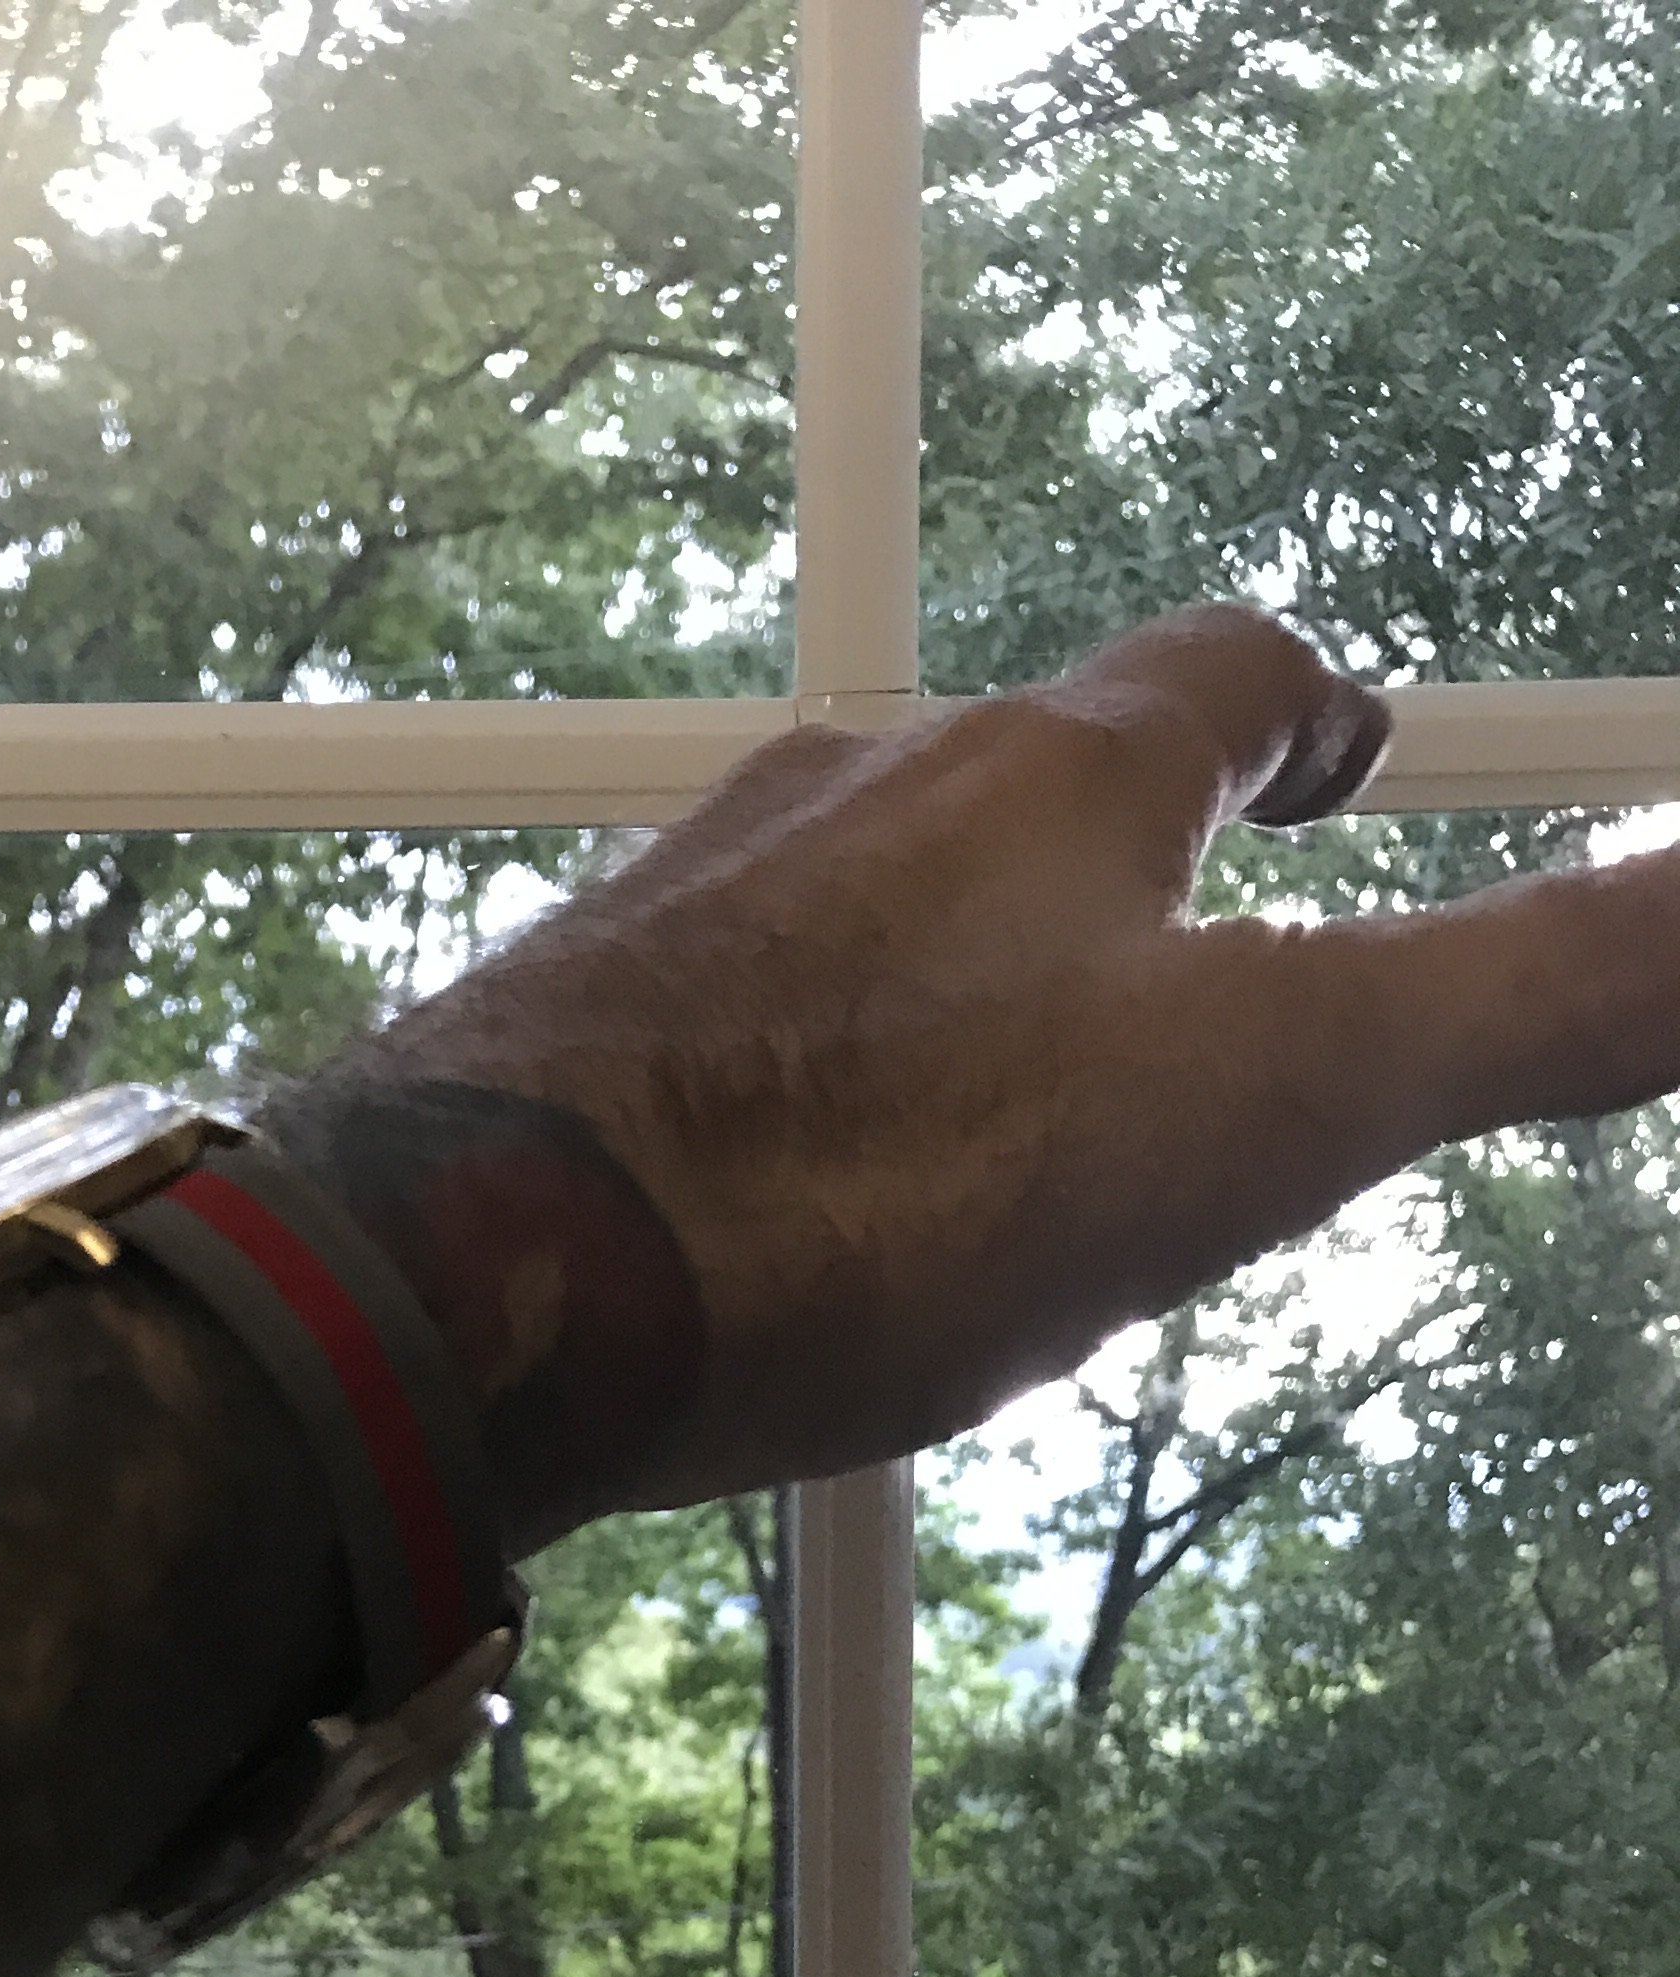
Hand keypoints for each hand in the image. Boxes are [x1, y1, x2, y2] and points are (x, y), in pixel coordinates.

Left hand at [329, 608, 1679, 1538]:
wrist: (476, 1281)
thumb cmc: (861, 1183)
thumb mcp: (1263, 1099)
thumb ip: (1518, 1002)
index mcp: (1049, 783)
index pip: (1224, 677)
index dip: (1309, 707)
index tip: (1349, 746)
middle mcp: (854, 799)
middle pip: (1027, 781)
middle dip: (1122, 853)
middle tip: (1187, 944)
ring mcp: (689, 912)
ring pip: (863, 899)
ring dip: (949, 966)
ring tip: (999, 1091)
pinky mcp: (562, 1040)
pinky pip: (722, 1029)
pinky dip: (795, 1078)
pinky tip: (792, 1196)